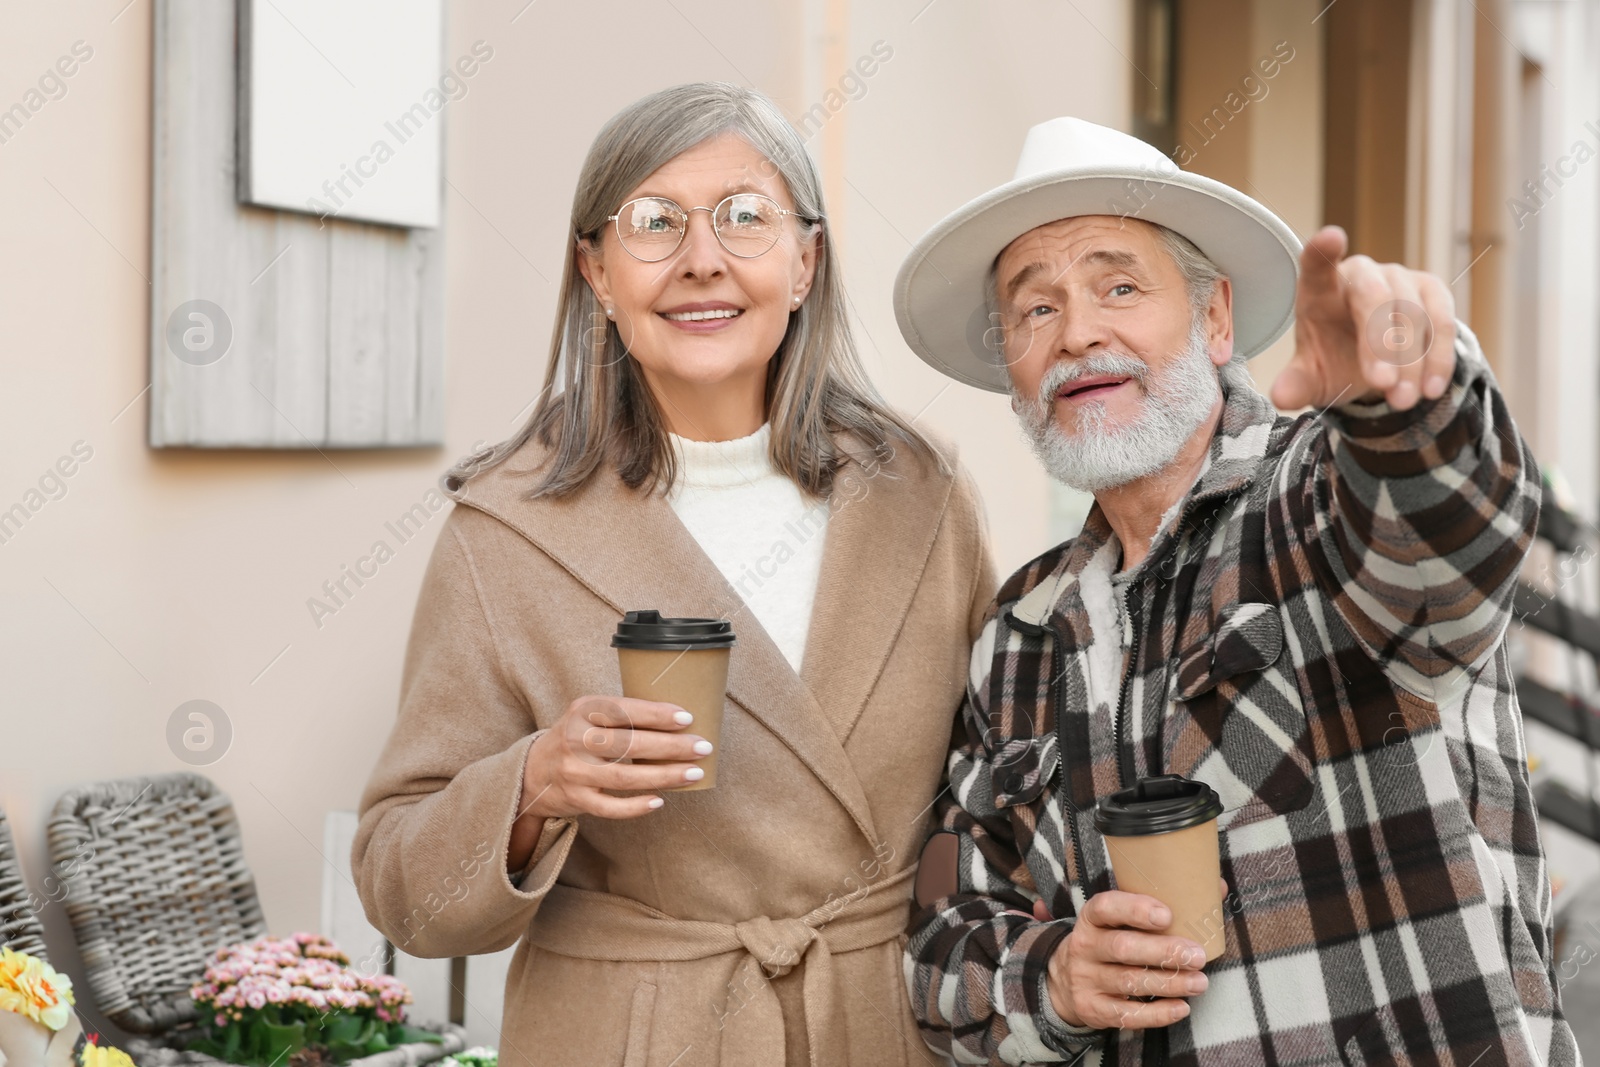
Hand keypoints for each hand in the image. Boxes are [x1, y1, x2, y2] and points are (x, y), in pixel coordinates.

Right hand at [519, 695, 711, 819]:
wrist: (534, 771)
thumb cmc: (578, 737)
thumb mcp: (590, 714)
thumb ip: (623, 714)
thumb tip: (680, 720)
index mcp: (583, 710)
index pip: (623, 711)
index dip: (656, 715)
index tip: (687, 719)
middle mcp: (575, 739)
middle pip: (629, 744)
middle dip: (670, 747)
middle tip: (702, 747)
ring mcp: (574, 772)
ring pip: (624, 777)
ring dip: (663, 776)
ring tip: (693, 773)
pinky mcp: (576, 799)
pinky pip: (610, 808)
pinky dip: (635, 807)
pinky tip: (659, 801)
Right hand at [1041, 888, 1213, 1029]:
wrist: (1067, 978)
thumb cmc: (1110, 940)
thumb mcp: (1120, 921)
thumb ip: (1162, 905)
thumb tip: (1219, 889)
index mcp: (1092, 918)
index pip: (1106, 907)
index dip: (1135, 910)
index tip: (1167, 915)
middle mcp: (1084, 946)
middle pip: (1123, 948)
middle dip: (1164, 952)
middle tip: (1197, 955)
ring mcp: (1085, 980)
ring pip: (1129, 982)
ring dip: (1169, 983)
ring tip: (1200, 982)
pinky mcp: (1092, 1009)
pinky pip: (1127, 1014)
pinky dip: (1157, 1013)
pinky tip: (1181, 1008)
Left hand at [1271, 225, 1456, 412]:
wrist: (1376, 364)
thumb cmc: (1334, 360)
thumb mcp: (1312, 377)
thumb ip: (1296, 384)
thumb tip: (1280, 398)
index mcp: (1319, 290)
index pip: (1317, 265)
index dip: (1322, 251)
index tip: (1330, 238)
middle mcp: (1360, 275)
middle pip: (1374, 296)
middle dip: (1379, 343)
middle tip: (1382, 384)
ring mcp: (1399, 279)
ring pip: (1412, 314)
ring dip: (1410, 362)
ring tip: (1402, 400)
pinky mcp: (1433, 292)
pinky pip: (1442, 323)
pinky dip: (1439, 359)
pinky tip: (1431, 389)